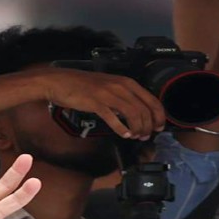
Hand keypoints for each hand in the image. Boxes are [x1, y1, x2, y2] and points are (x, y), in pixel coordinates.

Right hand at [34, 68, 166, 139]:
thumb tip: (140, 114)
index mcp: (127, 83)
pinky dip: (121, 129)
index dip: (159, 117)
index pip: (152, 100)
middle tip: (145, 136)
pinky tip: (123, 135)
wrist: (59, 81)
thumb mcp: (111, 87)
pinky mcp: (96, 102)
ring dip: (137, 129)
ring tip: (135, 137)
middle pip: (145, 110)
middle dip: (148, 127)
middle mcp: (121, 86)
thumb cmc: (85, 86)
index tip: (159, 128)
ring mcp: (109, 93)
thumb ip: (126, 98)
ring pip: (133, 115)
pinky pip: (114, 118)